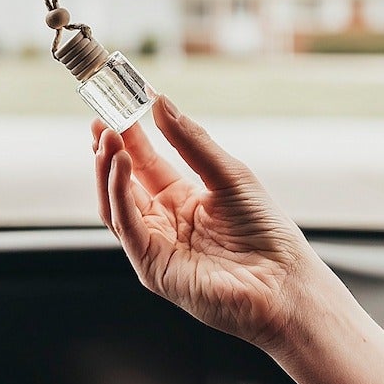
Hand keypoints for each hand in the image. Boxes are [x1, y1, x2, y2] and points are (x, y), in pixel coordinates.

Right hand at [91, 95, 333, 355]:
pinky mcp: (153, 268)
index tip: (113, 108)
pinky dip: (119, 195)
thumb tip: (159, 101)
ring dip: (107, 171)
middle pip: (122, 183)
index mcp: (182, 199)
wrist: (284, 282)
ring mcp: (156, 246)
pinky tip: (120, 166)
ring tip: (107, 140)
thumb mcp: (229, 173)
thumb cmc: (266, 232)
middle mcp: (164, 222)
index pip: (144, 163)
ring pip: (115, 205)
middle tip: (99, 123)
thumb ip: (191, 140)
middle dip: (108, 152)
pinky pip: (127, 228)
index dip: (126, 137)